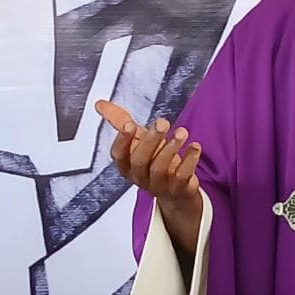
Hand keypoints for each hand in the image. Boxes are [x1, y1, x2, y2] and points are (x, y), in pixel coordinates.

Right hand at [95, 100, 204, 257]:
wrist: (176, 191)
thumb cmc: (153, 160)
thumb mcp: (137, 140)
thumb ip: (120, 121)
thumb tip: (99, 103)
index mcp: (126, 166)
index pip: (118, 156)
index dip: (123, 141)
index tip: (130, 124)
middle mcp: (140, 177)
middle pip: (140, 161)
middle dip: (151, 140)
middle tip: (163, 122)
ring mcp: (159, 185)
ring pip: (160, 169)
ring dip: (171, 148)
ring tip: (182, 132)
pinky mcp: (178, 189)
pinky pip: (182, 176)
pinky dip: (189, 160)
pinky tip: (194, 146)